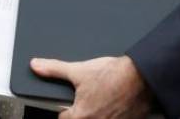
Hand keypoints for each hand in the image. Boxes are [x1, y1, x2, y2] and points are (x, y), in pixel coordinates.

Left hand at [30, 56, 151, 118]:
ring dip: (98, 115)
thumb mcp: (79, 70)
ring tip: (102, 102)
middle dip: (82, 114)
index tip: (70, 104)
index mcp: (81, 116)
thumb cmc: (113, 75)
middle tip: (90, 101)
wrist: (142, 76)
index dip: (65, 110)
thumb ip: (55, 70)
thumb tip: (37, 66)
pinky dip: (112, 116)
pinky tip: (115, 106)